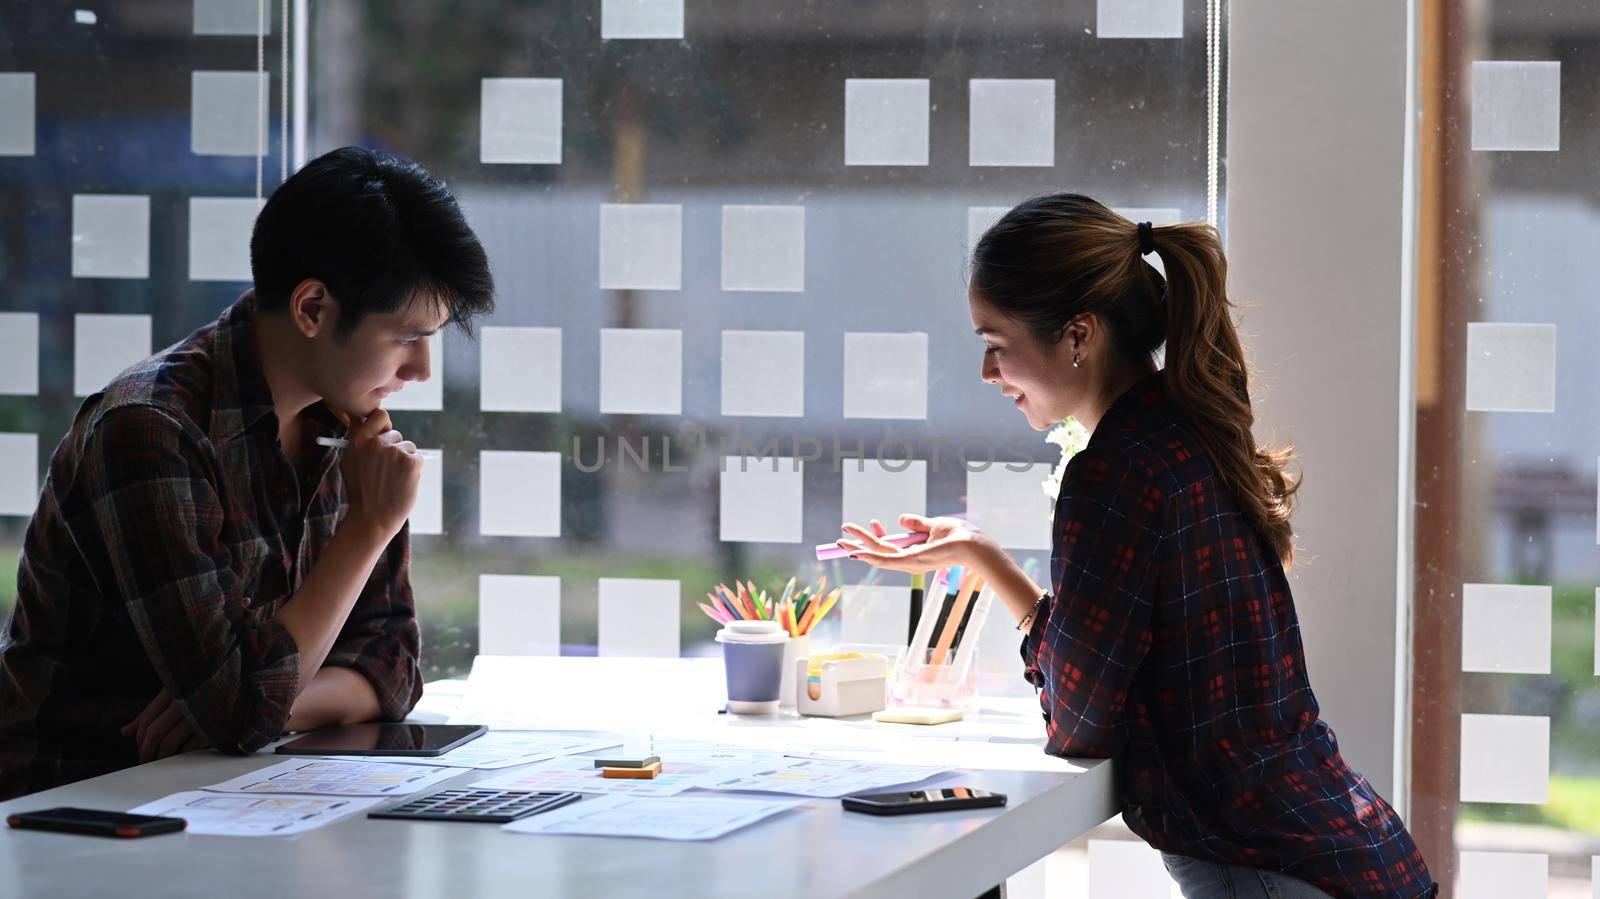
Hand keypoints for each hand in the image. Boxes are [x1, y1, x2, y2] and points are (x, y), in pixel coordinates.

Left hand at [120, 689, 209, 762]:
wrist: (246, 690)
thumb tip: (124, 732)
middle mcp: (184, 701)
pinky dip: (182, 754)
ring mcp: (198, 714)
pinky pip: (189, 747)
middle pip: (154, 732)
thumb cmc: (208, 692)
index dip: (140, 739)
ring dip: (161, 757)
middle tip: (146, 762)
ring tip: (162, 762)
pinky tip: (183, 755)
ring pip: (168, 742)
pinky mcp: (212, 727)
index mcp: (174, 689)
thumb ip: (153, 712)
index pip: (147, 719)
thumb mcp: (178, 695)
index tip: (141, 750)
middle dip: (147, 751)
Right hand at [338, 409, 422, 538]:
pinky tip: (402, 482)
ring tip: (392, 479)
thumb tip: (359, 419)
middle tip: (386, 470)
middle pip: (395, 434)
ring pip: (407, 446)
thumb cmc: (361, 492)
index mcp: (359, 440)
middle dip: (393, 448)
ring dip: (404, 459)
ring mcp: (395, 451)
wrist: (373, 518)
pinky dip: (413, 469)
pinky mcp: (412, 462)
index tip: (383, 435)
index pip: (379, 415)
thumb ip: (356, 439)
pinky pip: (417, 458)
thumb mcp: (349, 462)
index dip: (383, 425)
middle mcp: (377, 442)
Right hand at [836, 513, 1004, 576]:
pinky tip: (857, 552)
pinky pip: (885, 558)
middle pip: (878, 552)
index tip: (873, 520)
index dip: (877, 535)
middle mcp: (909, 561)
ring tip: (841, 541)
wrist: (973, 544)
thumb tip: (902, 519)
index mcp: (914, 553)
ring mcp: (909, 563)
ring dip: (858, 548)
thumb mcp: (935, 525)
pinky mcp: (911, 561)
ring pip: (877, 555)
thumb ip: (918, 523)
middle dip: (860, 543)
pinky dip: (869, 555)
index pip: (889, 547)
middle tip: (842, 535)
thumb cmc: (960, 536)